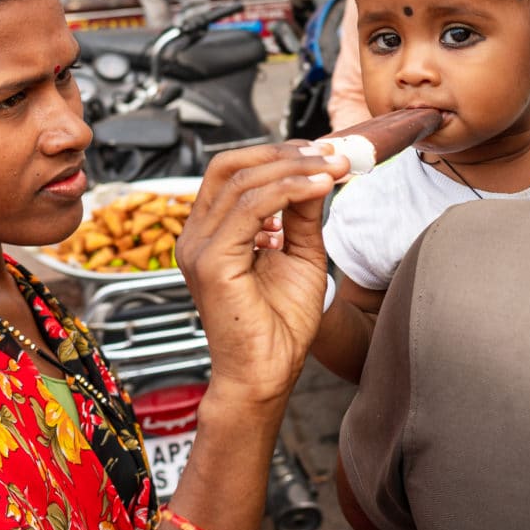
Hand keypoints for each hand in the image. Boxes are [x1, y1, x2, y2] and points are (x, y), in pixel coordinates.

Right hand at [176, 143, 348, 407]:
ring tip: (333, 168)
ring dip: (294, 168)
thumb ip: (301, 213)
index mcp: (211, 232)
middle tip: (330, 154)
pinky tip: (320, 187)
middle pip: (229, 166)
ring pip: (242, 181)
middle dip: (283, 152)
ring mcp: (198, 248)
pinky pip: (249, 208)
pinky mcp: (210, 263)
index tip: (323, 152)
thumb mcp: (300, 254)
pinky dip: (288, 190)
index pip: (233, 172)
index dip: (277, 153)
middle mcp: (196, 236)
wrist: (266, 376)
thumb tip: (318, 171)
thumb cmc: (279, 326)